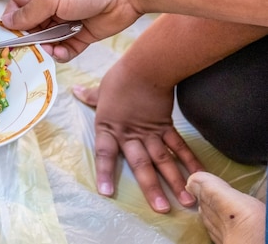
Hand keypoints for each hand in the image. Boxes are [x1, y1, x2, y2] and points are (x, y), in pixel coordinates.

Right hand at [1, 0, 142, 60]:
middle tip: (24, 48)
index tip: (5, 34)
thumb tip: (7, 22)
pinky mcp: (85, 33)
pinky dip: (63, 52)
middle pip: (34, 23)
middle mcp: (56, 1)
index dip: (12, 18)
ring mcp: (71, 17)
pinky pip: (68, 47)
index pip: (20, 3)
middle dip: (29, 36)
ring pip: (50, 38)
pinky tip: (60, 53)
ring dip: (46, 46)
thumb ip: (28, 13)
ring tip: (46, 50)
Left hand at [74, 61, 203, 212]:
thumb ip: (91, 97)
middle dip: (151, 187)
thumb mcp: (101, 89)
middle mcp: (130, 135)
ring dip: (175, 181)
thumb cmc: (120, 78)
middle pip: (141, 164)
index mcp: (109, 128)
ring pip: (163, 160)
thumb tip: (75, 92)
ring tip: (187, 201)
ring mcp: (151, 132)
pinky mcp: (167, 127)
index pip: (105, 154)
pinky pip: (179, 147)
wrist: (146, 66)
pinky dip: (190, 161)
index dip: (105, 173)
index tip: (106, 193)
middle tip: (161, 208)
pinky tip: (200, 176)